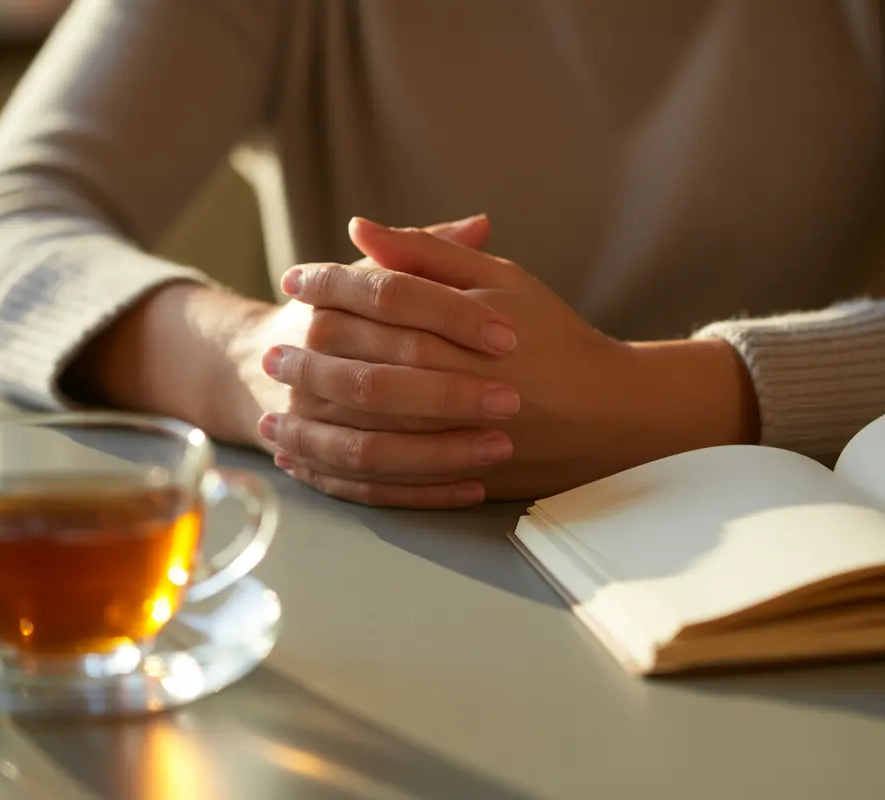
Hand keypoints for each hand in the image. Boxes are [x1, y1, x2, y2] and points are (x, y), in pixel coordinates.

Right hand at [63, 217, 521, 500]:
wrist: (259, 364)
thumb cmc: (348, 317)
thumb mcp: (376, 275)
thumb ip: (427, 252)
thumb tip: (481, 223)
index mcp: (324, 303)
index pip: (391, 298)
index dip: (453, 314)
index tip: (507, 334)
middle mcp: (305, 360)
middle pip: (379, 381)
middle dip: (448, 394)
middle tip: (511, 399)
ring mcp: (304, 419)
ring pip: (371, 445)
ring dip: (438, 452)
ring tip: (498, 448)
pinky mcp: (315, 463)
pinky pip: (367, 487)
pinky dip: (420, 491)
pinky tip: (471, 486)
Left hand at [269, 218, 758, 502]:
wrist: (612, 411)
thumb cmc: (555, 336)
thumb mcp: (502, 280)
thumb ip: (430, 254)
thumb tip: (360, 228)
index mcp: (465, 329)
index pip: (380, 297)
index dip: (329, 284)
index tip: (293, 281)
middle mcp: (459, 384)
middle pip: (364, 368)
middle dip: (310, 359)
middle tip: (272, 354)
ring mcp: (460, 438)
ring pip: (368, 436)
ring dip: (314, 428)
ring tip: (276, 418)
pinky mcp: (462, 479)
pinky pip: (390, 486)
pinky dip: (343, 477)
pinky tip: (311, 467)